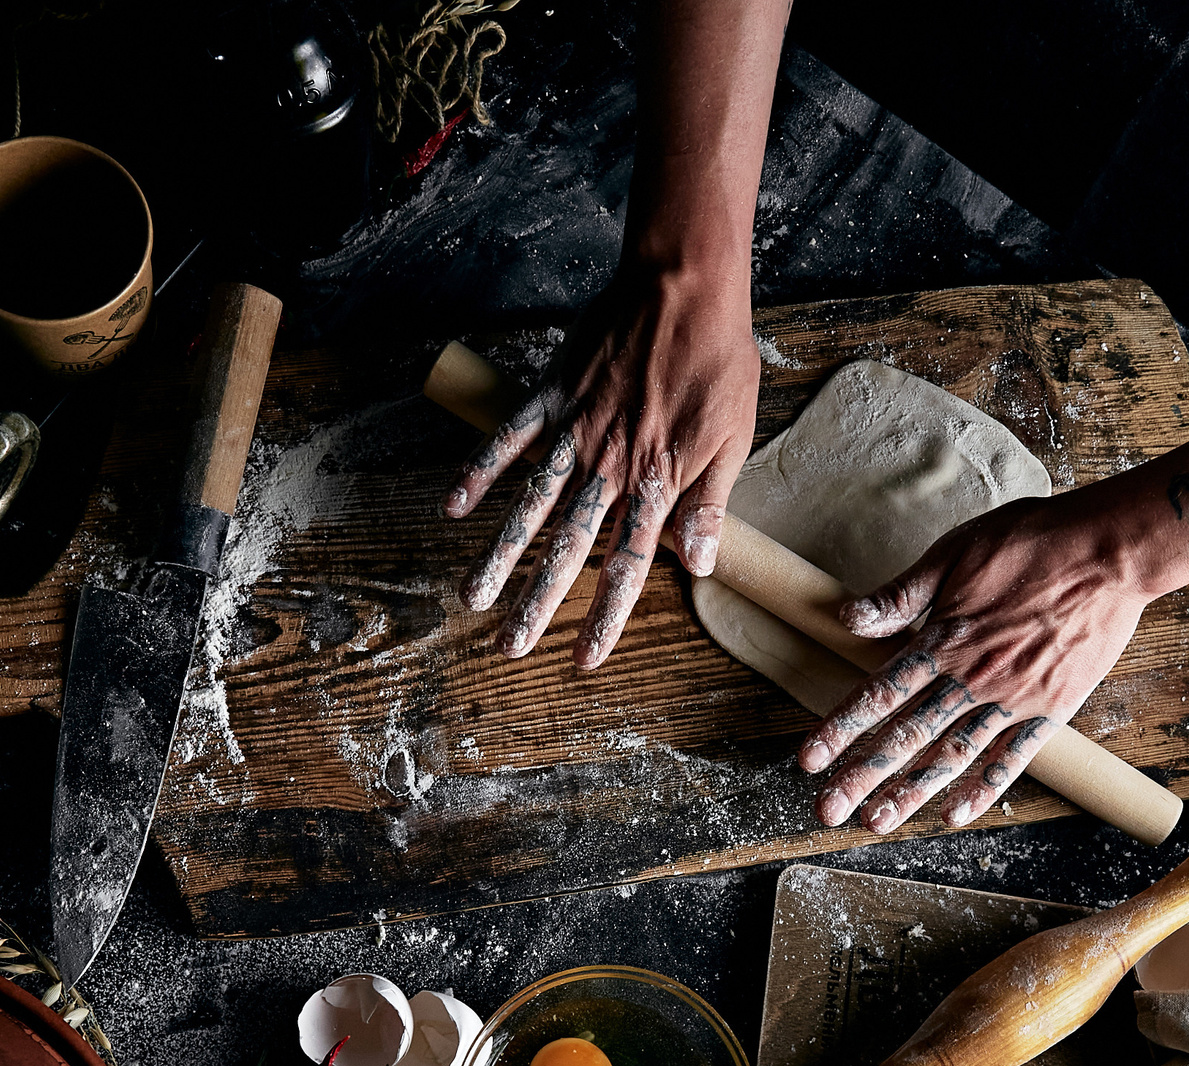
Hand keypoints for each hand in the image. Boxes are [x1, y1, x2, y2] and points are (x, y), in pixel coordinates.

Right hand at [443, 261, 759, 667]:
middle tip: (510, 646)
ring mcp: (575, 429)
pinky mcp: (551, 393)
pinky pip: (509, 438)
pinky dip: (479, 471)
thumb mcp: (734, 436)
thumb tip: (700, 564)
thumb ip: (710, 503)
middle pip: (568, 548)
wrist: (682, 283)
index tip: (585, 658)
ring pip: (530, 505)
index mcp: (657, 480)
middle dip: (538, 603)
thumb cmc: (717, 359)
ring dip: (499, 555)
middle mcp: (609, 464)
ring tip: (473, 597)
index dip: (606, 614)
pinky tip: (454, 506)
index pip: (628, 563)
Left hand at [798, 487, 1185, 831]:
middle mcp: (972, 677)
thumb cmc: (1032, 541)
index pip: (878, 693)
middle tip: (827, 811)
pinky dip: (983, 789)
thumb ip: (900, 595)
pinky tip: (954, 815)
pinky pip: (1012, 759)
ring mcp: (1012, 699)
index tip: (808, 761)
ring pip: (951, 755)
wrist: (1110, 552)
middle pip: (906, 735)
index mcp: (943, 639)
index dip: (841, 729)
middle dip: (862, 776)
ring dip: (911, 792)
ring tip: (877, 822)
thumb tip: (846, 617)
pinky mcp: (1051, 708)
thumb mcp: (955, 553)